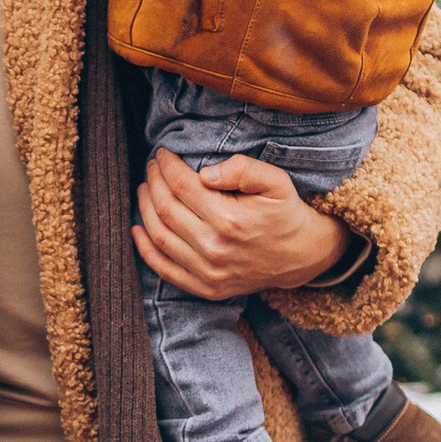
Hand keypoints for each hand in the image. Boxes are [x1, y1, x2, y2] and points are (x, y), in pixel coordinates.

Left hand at [134, 149, 349, 302]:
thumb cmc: (286, 212)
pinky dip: (145, 250)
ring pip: (160, 237)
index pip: (183, 186)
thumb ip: (242, 169)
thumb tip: (204, 173)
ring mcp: (209, 273)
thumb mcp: (275, 181)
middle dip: (153, 182)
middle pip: (166, 209)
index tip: (162, 153)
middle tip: (152, 167)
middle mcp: (215, 249)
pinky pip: (165, 270)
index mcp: (230, 220)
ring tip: (144, 189)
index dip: (167, 166)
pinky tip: (137, 229)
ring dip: (145, 209)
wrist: (303, 255)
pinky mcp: (206, 288)